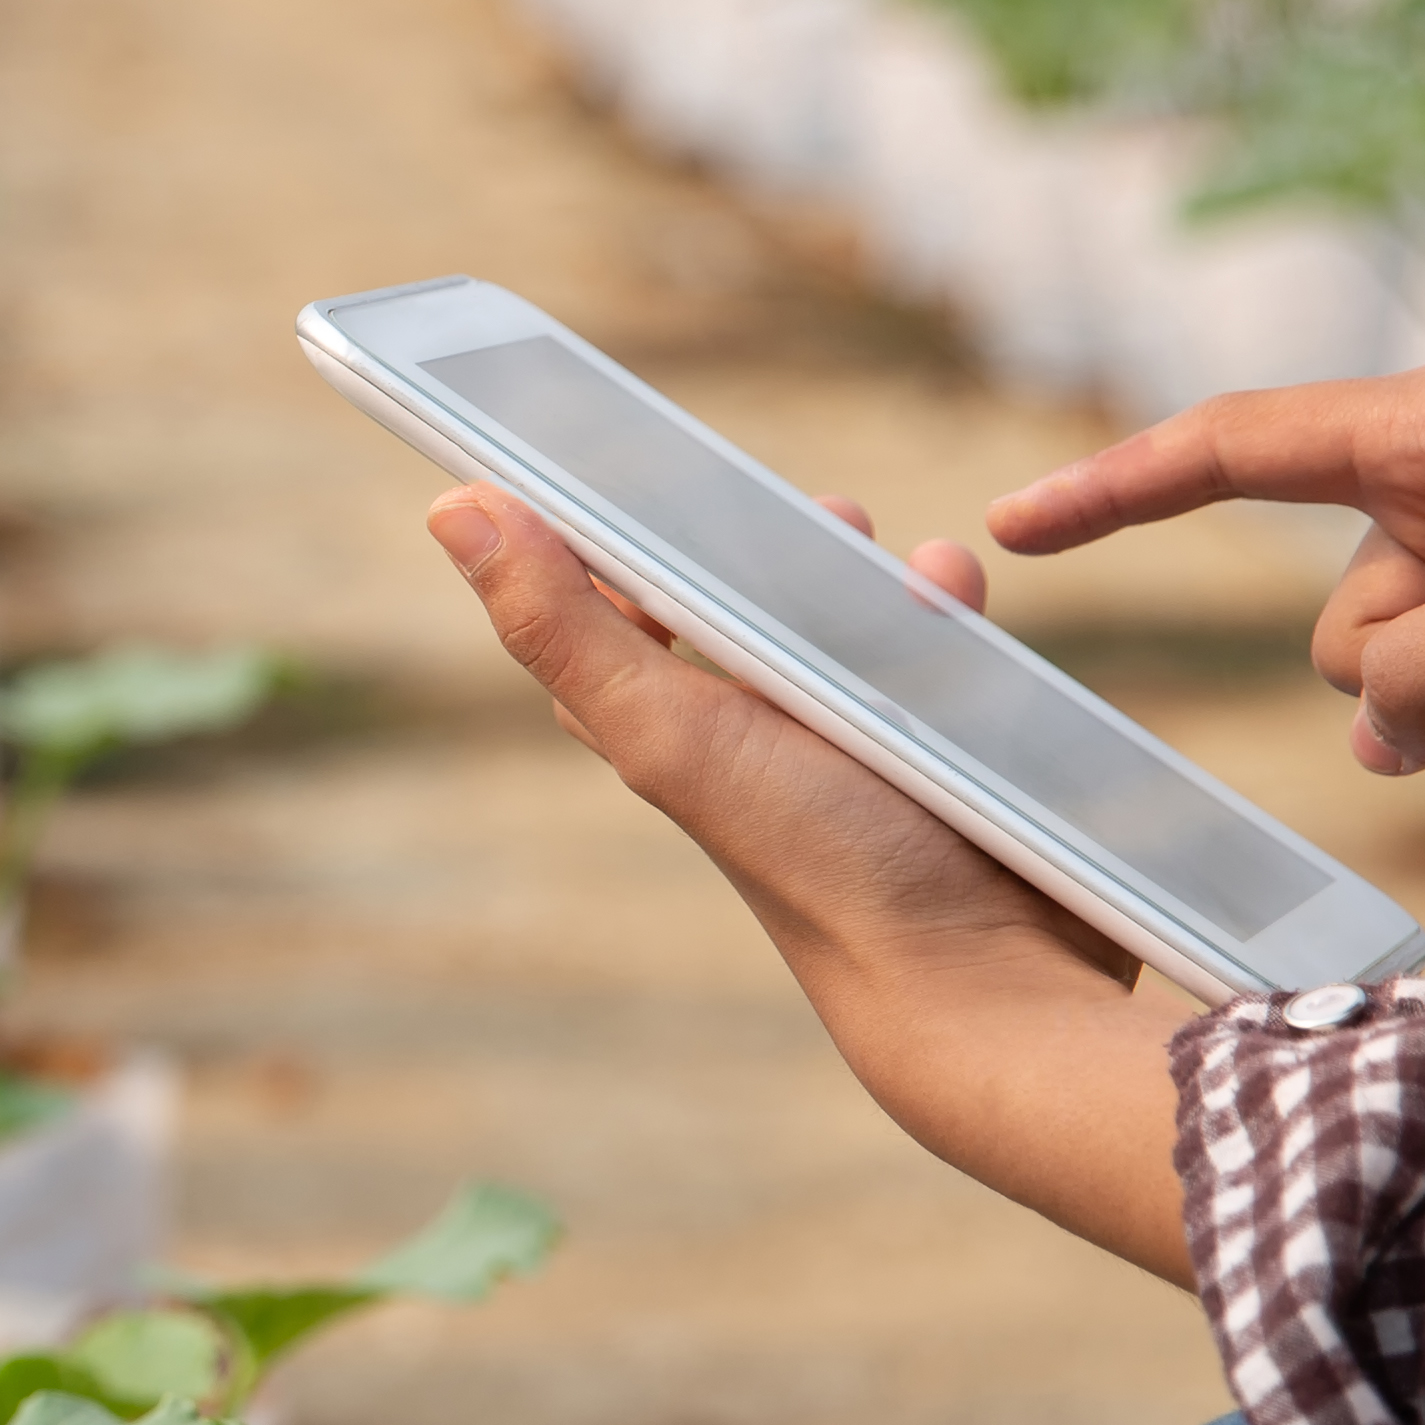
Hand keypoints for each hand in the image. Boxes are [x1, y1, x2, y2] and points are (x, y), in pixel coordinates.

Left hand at [429, 482, 1192, 1280]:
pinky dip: (941, 604)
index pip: (604, 597)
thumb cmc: (813, 860)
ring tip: (896, 564)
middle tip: (819, 515)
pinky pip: (926, 640)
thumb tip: (450, 509)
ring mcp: (835, 730)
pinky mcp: (927, 735)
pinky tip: (956, 591)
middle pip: (732, 584)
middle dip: (771, 532)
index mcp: (659, 717)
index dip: (612, 526)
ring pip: (837, 601)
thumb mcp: (669, 731)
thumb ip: (561, 627)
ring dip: (865, 562)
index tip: (637, 455)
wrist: (974, 969)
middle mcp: (738, 723)